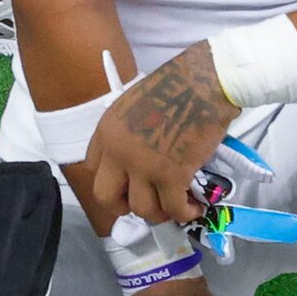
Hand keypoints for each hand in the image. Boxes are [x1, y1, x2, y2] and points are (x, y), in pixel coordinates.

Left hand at [87, 41, 235, 227]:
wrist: (204, 82)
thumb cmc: (177, 85)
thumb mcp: (135, 104)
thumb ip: (129, 132)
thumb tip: (142, 157)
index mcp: (107, 131)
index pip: (93, 168)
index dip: (112, 179)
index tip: (128, 183)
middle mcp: (118, 152)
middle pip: (106, 197)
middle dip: (124, 206)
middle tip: (145, 203)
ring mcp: (144, 166)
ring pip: (141, 209)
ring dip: (159, 212)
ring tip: (174, 206)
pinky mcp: (172, 176)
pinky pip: (173, 208)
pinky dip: (185, 213)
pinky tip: (194, 207)